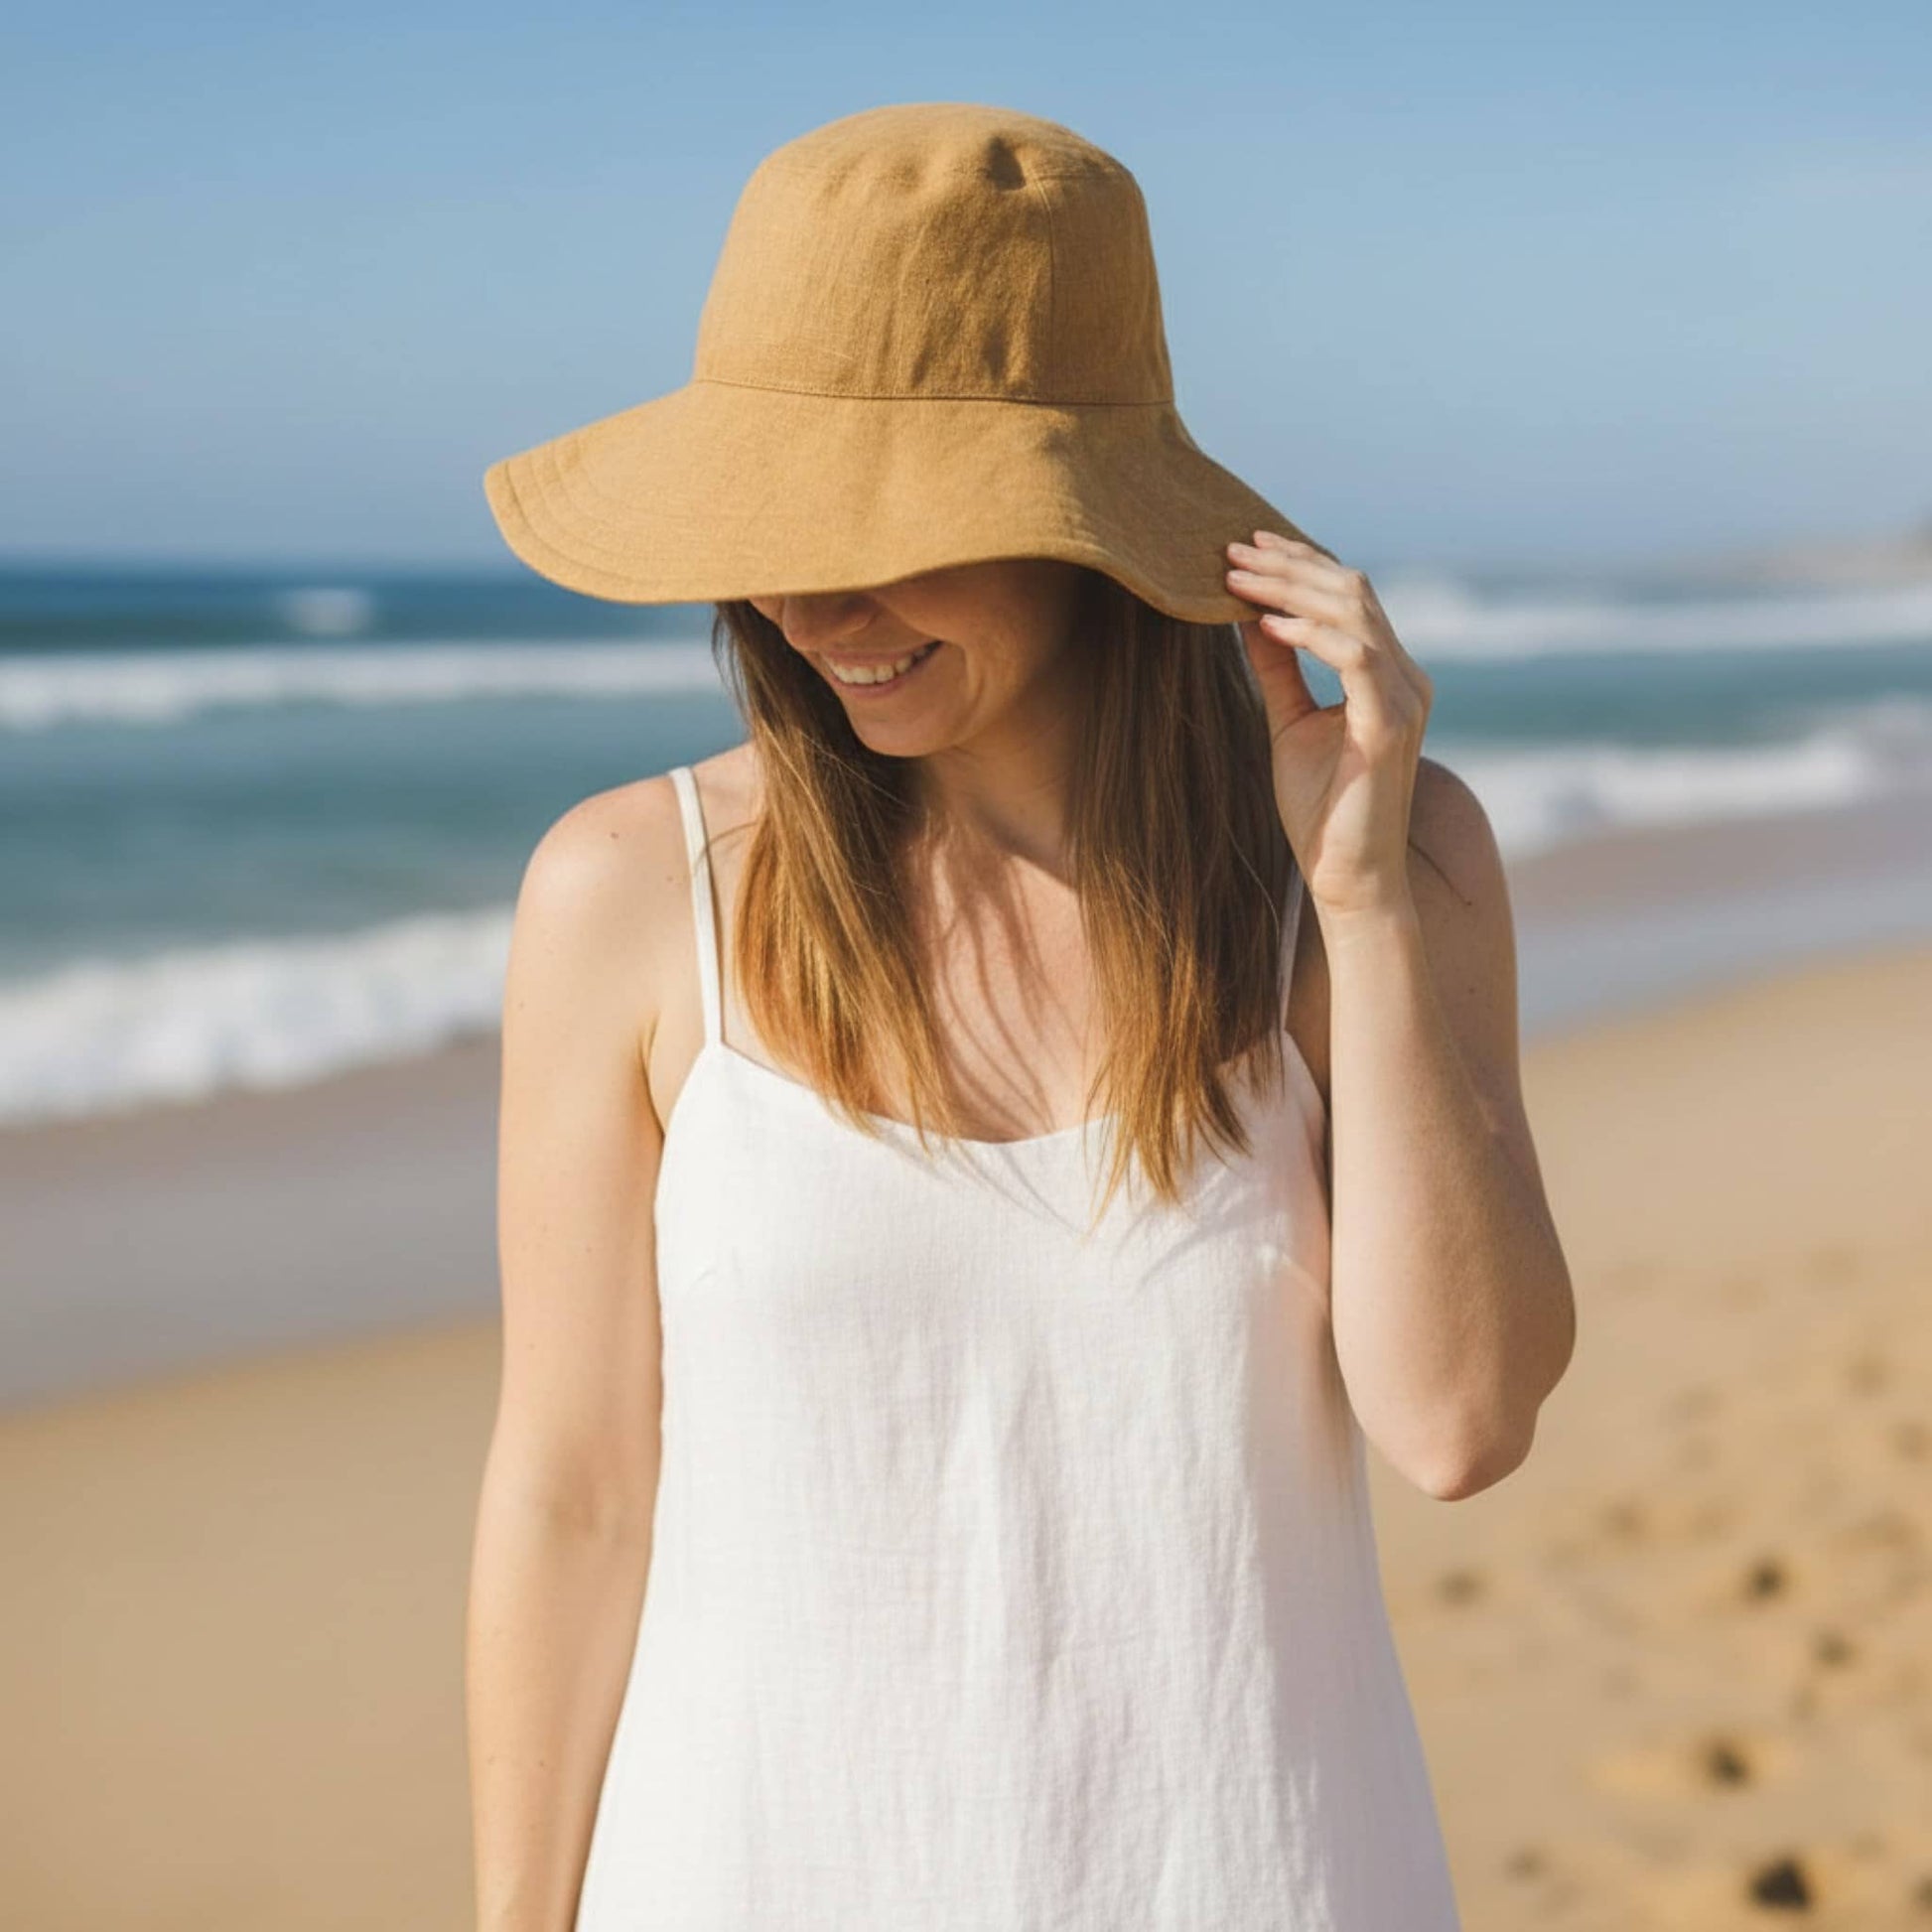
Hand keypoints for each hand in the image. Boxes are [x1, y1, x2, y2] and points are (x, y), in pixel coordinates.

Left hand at [1224, 530, 1432, 919]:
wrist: (1347, 877)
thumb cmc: (1322, 810)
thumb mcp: (1288, 723)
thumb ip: (1277, 670)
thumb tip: (1247, 618)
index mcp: (1387, 674)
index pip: (1348, 596)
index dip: (1298, 565)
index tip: (1244, 549)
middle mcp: (1405, 677)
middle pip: (1352, 590)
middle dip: (1289, 565)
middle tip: (1231, 550)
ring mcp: (1404, 698)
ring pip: (1355, 612)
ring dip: (1291, 590)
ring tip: (1238, 579)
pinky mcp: (1391, 725)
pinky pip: (1356, 657)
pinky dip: (1310, 635)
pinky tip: (1266, 627)